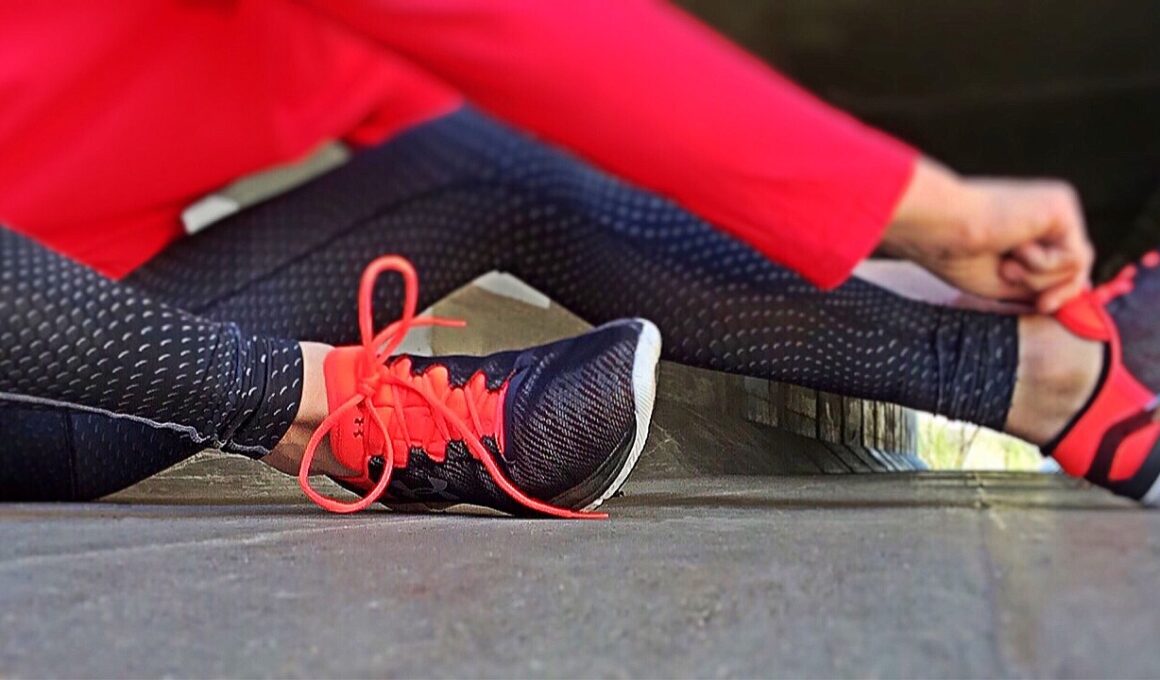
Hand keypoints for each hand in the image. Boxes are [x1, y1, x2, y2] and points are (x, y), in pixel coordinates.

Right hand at [881, 158, 1093, 312]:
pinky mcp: (1061, 204)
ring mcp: (1057, 205)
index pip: (1065, 260)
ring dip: (1040, 277)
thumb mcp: (1006, 281)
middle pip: (1079, 263)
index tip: (1043, 307)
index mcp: (1031, 223)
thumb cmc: (957, 255)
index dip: (1061, 289)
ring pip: (1078, 262)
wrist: (940, 227)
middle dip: (1061, 289)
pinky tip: (1016, 249)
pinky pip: (1074, 255)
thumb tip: (1080, 291)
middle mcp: (1048, 210)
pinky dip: (1043, 265)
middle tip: (1040, 301)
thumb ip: (1041, 283)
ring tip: (1008, 265)